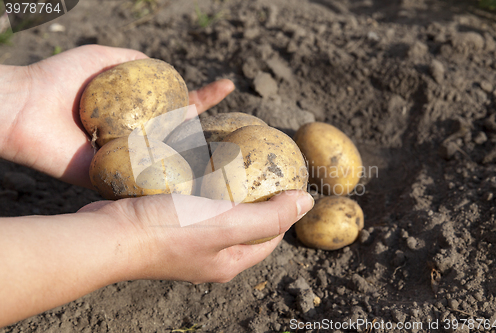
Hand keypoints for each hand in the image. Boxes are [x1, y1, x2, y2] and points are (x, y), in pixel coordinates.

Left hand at [0, 45, 234, 187]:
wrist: (26, 106)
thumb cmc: (61, 79)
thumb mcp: (104, 58)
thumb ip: (134, 60)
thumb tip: (162, 66)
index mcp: (137, 111)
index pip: (178, 104)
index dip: (204, 96)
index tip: (229, 86)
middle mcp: (138, 135)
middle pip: (180, 133)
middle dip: (208, 128)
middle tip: (236, 128)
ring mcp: (129, 157)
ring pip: (170, 158)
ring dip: (195, 150)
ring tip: (219, 144)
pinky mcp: (115, 177)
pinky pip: (147, 177)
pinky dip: (169, 175)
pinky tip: (192, 172)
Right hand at [0, 190, 312, 326]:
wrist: (109, 233)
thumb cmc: (169, 231)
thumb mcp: (227, 223)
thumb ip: (269, 216)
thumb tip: (306, 204)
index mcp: (230, 260)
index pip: (270, 236)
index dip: (283, 210)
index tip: (286, 180)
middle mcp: (212, 255)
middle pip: (247, 223)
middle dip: (257, 196)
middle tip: (262, 165)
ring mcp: (190, 241)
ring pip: (221, 211)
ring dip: (230, 188)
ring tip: (238, 161)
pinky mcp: (170, 224)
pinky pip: (197, 204)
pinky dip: (205, 186)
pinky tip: (205, 165)